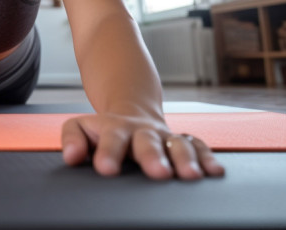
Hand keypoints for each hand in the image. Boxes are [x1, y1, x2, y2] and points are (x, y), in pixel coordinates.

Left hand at [60, 113, 224, 179]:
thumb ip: (72, 139)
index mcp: (115, 128)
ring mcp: (164, 136)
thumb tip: (71, 156)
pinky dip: (207, 157)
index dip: (109, 153)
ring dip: (185, 158)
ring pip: (177, 144)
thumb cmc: (103, 129)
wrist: (130, 110)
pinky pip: (198, 146)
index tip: (106, 169)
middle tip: (158, 172)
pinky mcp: (181, 141)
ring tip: (190, 175)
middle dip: (154, 156)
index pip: (111, 139)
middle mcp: (142, 131)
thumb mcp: (81, 127)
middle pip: (148, 141)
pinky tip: (214, 171)